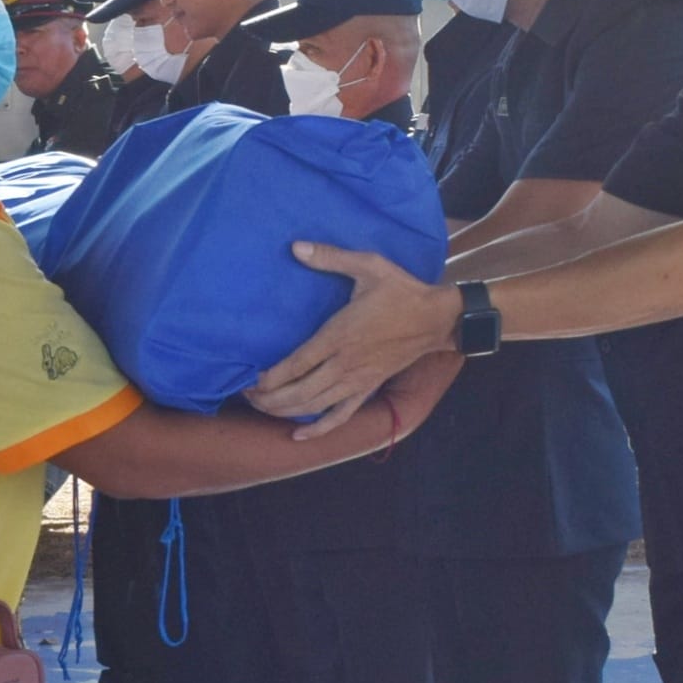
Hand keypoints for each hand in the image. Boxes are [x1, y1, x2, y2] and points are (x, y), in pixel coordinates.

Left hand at [249, 242, 462, 438]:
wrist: (435, 318)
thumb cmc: (401, 290)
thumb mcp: (368, 265)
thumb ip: (331, 257)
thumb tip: (296, 246)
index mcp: (339, 335)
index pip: (296, 364)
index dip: (270, 377)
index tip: (249, 380)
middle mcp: (344, 364)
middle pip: (299, 392)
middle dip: (269, 399)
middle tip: (247, 397)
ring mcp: (357, 381)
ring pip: (315, 407)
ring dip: (285, 412)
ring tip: (262, 410)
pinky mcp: (368, 388)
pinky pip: (340, 416)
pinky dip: (319, 430)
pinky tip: (298, 436)